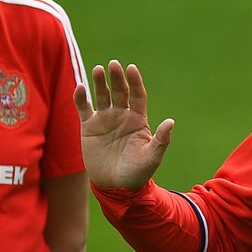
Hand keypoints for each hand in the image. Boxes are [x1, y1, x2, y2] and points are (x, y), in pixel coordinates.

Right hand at [73, 60, 173, 188]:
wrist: (115, 187)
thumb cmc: (137, 173)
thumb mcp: (152, 157)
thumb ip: (161, 140)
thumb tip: (170, 121)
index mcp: (138, 120)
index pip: (137, 95)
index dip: (135, 82)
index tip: (132, 68)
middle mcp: (121, 116)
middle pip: (119, 91)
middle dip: (117, 78)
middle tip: (113, 64)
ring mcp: (104, 120)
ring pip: (102, 96)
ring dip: (99, 82)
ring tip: (98, 69)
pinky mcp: (88, 127)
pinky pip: (84, 109)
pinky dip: (81, 98)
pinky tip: (80, 88)